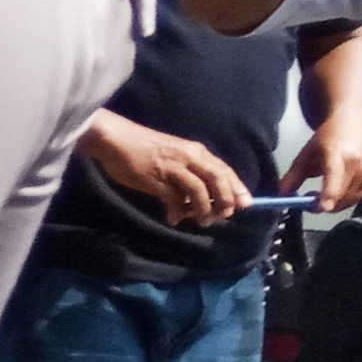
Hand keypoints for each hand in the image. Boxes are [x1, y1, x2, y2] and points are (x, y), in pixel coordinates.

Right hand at [80, 113, 249, 226]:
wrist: (115, 140)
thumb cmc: (143, 146)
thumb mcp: (174, 153)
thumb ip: (189, 169)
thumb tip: (200, 194)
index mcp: (195, 151)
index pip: (224, 170)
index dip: (237, 188)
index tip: (246, 204)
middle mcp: (189, 158)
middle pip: (217, 179)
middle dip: (225, 199)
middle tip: (224, 215)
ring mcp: (173, 169)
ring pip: (199, 191)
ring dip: (203, 210)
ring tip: (200, 221)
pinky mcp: (157, 180)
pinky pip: (174, 200)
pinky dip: (177, 212)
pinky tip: (173, 218)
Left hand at [283, 112, 361, 209]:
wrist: (357, 121)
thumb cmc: (330, 135)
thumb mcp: (307, 152)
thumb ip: (293, 176)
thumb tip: (281, 196)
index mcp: (339, 155)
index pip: (334, 179)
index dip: (327, 196)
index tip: (320, 207)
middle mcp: (359, 165)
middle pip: (340, 197)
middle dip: (322, 204)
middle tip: (309, 198)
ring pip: (348, 201)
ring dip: (333, 202)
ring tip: (322, 191)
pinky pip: (358, 198)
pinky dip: (345, 198)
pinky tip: (337, 188)